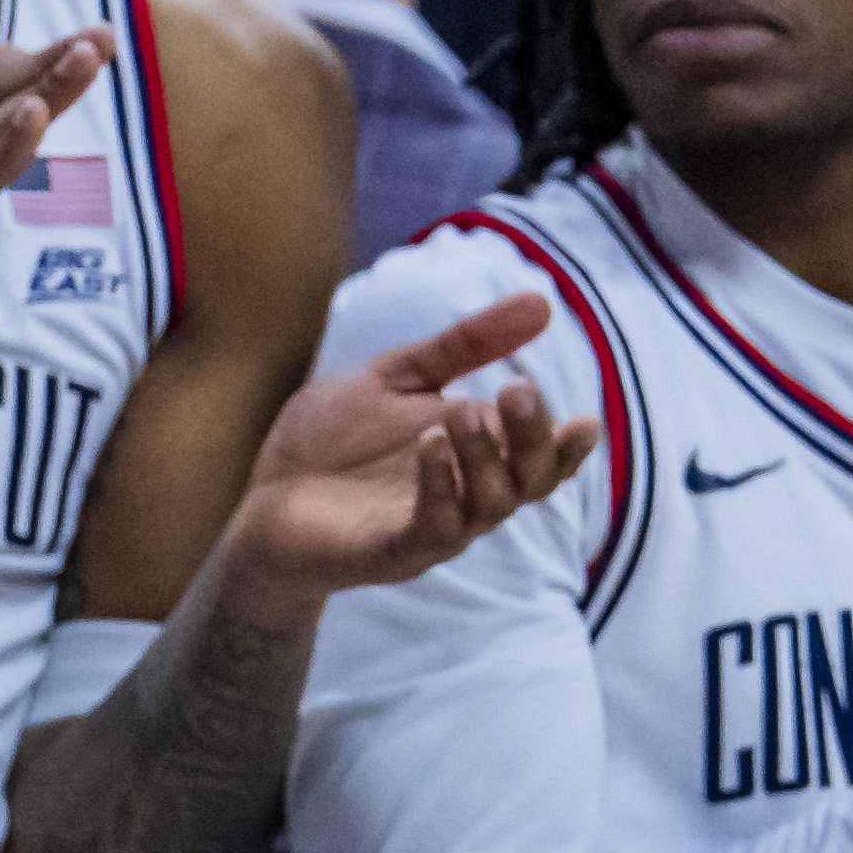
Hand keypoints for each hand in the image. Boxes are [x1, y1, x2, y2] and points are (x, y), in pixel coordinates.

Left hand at [215, 291, 599, 609]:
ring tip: (464, 410)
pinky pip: (435, 527)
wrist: (264, 497)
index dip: (568, 445)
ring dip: (484, 455)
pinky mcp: (395, 551)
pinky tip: (431, 445)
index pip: (543, 457)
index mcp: (479, 456)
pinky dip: (440, 486)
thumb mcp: (398, 376)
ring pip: (490, 504)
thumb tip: (543, 301)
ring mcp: (437, 527)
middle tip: (518, 389)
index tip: (587, 420)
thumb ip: (465, 346)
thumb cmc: (333, 439)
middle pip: (529, 479)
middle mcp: (470, 496)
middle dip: (533, 438)